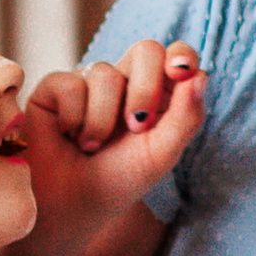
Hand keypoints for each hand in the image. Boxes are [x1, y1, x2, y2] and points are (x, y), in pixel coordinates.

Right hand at [17, 41, 203, 236]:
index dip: (182, 56)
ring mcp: (89, 82)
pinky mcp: (54, 87)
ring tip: (90, 146)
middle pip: (145, 50)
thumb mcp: (160, 154)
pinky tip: (66, 136)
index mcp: (157, 94)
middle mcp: (124, 82)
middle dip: (146, 87)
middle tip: (137, 125)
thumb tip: (201, 76)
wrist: (68, 206)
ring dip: (102, 119)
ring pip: (105, 72)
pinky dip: (73, 118)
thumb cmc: (117, 181)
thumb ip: (186, 117)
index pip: (176, 57)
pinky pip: (70, 84)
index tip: (182, 71)